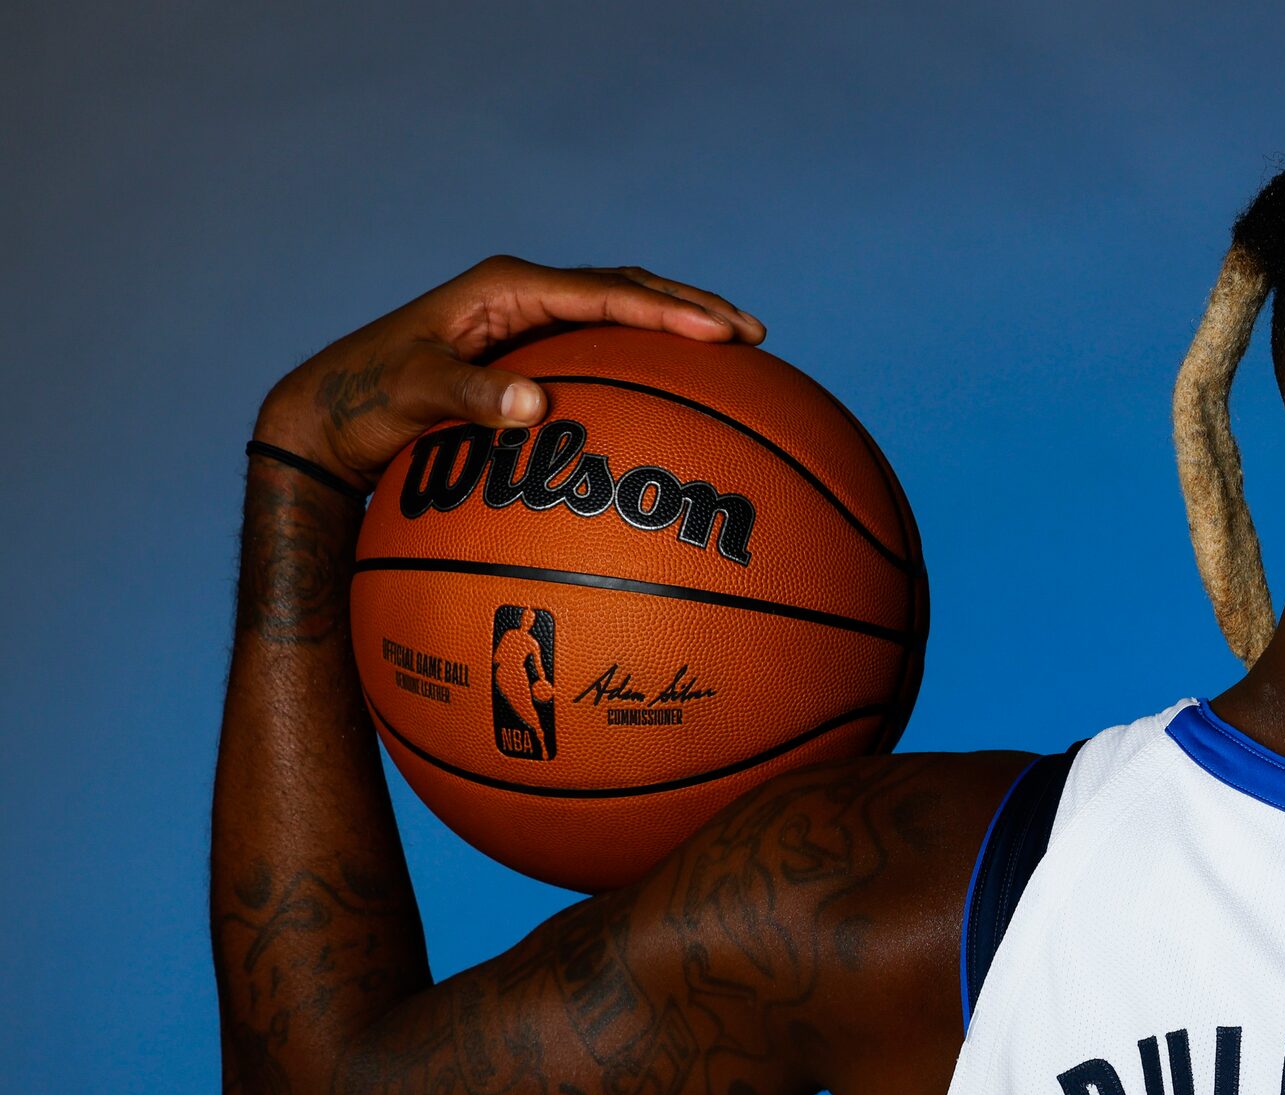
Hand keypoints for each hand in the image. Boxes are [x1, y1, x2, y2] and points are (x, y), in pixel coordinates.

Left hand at [252, 257, 764, 487]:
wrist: (329, 414)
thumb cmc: (368, 403)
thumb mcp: (414, 395)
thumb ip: (472, 396)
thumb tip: (536, 407)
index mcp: (505, 286)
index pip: (604, 291)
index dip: (666, 311)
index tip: (719, 335)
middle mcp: (522, 292)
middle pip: (626, 287)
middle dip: (691, 309)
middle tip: (753, 336)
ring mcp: (528, 319)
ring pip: (620, 307)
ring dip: (677, 324)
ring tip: (736, 348)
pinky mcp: (528, 349)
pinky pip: (602, 341)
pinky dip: (648, 353)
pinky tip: (679, 385)